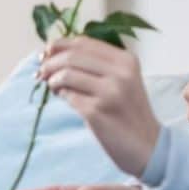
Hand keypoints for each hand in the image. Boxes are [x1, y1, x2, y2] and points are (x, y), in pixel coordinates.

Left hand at [39, 37, 160, 176]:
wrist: (149, 147)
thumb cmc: (129, 112)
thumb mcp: (122, 80)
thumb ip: (96, 65)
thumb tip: (53, 53)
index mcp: (126, 60)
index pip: (84, 42)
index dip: (60, 45)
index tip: (45, 53)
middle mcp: (120, 72)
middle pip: (72, 56)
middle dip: (50, 63)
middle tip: (40, 72)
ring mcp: (109, 92)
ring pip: (66, 75)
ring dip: (53, 80)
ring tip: (54, 87)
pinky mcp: (97, 112)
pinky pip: (69, 97)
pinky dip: (62, 96)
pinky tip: (65, 99)